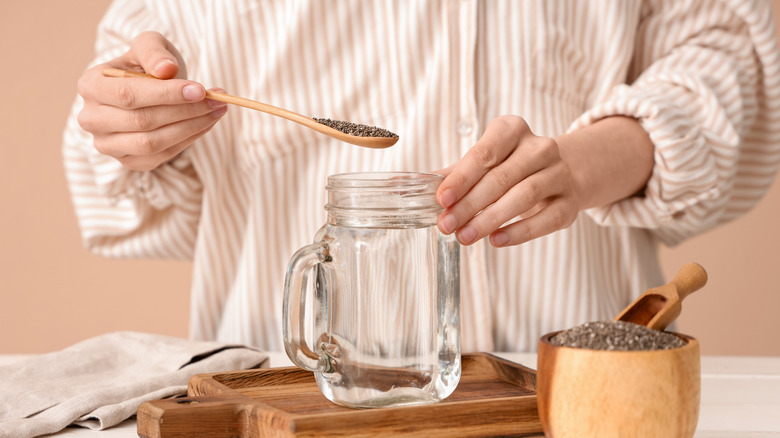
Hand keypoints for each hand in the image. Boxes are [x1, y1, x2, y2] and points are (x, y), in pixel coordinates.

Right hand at [76, 31, 227, 170]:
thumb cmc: (147, 65)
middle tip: (217, 101)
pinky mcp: (128, 161)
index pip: (128, 95)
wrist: (147, 89)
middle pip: (142, 121)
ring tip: (217, 110)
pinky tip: (205, 124)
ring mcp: (108, 145)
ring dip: (191, 128)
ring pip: (152, 143)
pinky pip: (162, 156)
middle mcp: (92, 119)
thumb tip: (167, 69)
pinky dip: (188, 140)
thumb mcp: (150, 46)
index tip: (200, 90)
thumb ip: (155, 52)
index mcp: (90, 85)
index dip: (166, 94)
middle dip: (185, 111)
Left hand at [436, 116, 579, 246]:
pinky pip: (545, 219)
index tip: (441, 198)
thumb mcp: (483, 162)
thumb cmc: (510, 166)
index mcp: (513, 130)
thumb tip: (413, 187)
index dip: (461, 178)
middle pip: (501, 178)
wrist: (558, 173)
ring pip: (524, 197)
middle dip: (469, 204)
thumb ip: (453, 174)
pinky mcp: (570, 203)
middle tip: (447, 225)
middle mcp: (540, 147)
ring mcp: (559, 174)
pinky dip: (520, 232)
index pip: (484, 154)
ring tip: (465, 236)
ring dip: (490, 219)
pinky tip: (496, 240)